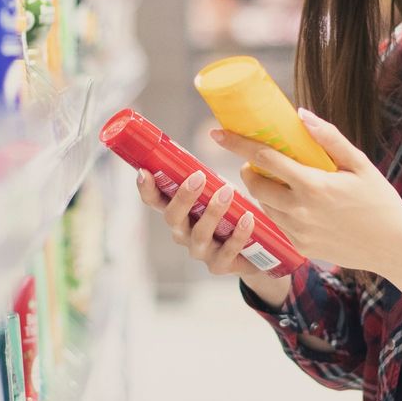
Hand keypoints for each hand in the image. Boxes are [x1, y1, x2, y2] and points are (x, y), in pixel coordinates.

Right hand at [135, 168, 290, 305]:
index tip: (144, 172)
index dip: (146, 189)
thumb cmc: (232, 213)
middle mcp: (183, 233)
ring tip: (228, 192)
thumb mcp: (218, 193)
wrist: (258, 251)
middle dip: (184, 197)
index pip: (154, 201)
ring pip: (200, 234)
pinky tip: (248, 219)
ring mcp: (200, 251)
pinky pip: (226, 252)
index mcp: (178, 213)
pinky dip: (238, 234)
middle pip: (172, 217)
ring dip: (213, 212)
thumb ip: (209, 177)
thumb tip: (216, 135)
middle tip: (199, 177)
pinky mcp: (220, 265)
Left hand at [210, 111, 401, 276]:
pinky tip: (298, 204)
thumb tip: (301, 114)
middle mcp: (299, 211)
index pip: (263, 158)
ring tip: (283, 182)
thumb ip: (329, 138)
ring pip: (263, 205)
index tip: (217, 133)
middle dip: (249, 170)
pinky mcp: (300, 247)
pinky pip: (277, 223)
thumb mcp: (360, 164)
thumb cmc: (379, 200)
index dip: (237, 144)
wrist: (393, 246)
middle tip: (260, 162)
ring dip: (264, 190)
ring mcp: (297, 232)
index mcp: (312, 185)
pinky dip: (279, 209)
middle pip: (254, 185)